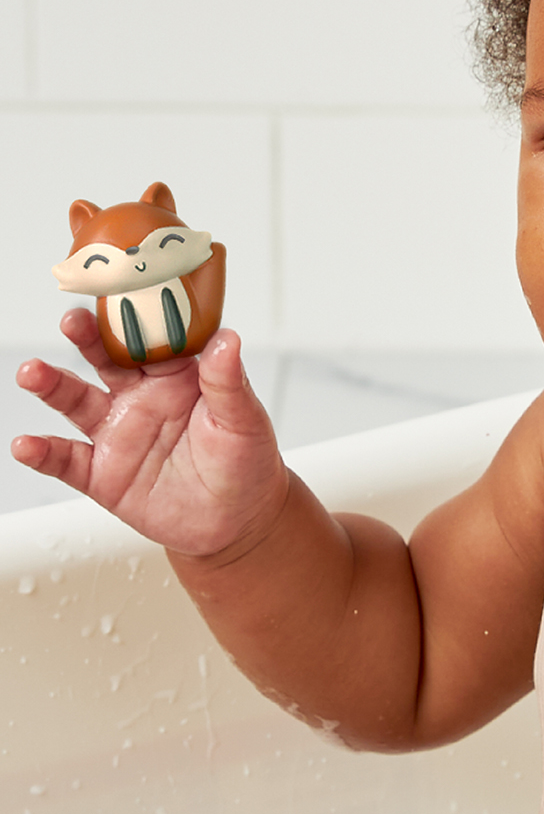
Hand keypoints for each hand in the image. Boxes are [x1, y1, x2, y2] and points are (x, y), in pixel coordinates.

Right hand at [11, 308, 288, 556]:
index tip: (121, 293)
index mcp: (177, 377)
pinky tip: (27, 444)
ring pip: (77, 402)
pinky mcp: (103, 474)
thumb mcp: (243, 418)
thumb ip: (228, 381)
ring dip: (53, 386)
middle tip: (73, 320)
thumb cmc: (245, 461)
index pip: (150, 338)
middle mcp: (141, 398)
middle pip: (105, 360)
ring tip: (32, 373)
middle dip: (86, 338)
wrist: (238, 520)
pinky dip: (44, 452)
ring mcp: (119, 434)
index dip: (135, 316)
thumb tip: (227, 339)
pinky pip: (67, 460)